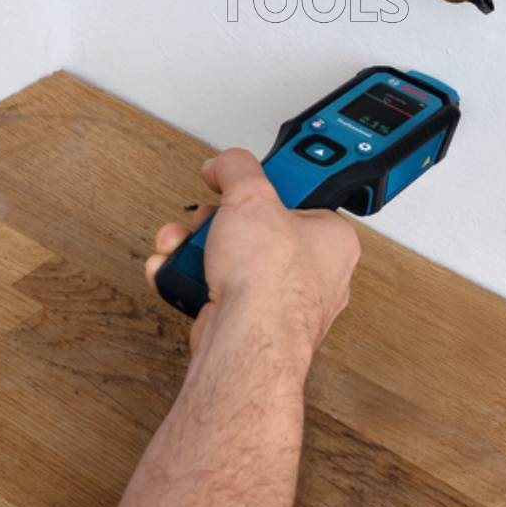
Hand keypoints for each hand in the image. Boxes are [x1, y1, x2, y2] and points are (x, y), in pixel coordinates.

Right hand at [145, 148, 359, 356]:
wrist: (243, 342)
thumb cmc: (271, 281)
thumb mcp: (252, 196)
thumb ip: (237, 168)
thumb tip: (224, 163)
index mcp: (332, 239)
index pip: (301, 195)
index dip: (269, 182)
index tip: (249, 175)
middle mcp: (312, 273)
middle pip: (256, 226)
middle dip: (219, 219)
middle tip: (212, 215)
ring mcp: (277, 301)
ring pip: (229, 257)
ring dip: (195, 246)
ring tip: (183, 243)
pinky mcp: (245, 322)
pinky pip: (212, 287)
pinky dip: (188, 277)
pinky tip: (173, 268)